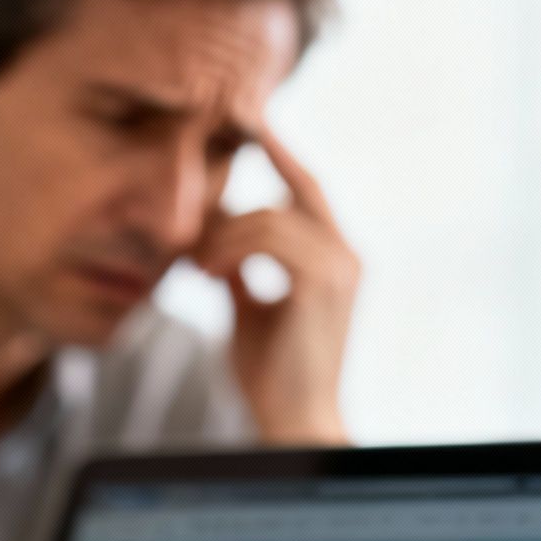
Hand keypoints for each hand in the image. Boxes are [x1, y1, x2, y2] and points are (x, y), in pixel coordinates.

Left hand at [191, 132, 360, 444]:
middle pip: (300, 184)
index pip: (307, 189)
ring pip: (270, 215)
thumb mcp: (247, 309)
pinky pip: (269, 237)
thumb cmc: (271, 375)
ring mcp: (341, 267)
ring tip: (194, 267)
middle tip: (212, 148)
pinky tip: (205, 274)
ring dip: (222, 234)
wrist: (291, 421)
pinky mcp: (323, 283)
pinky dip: (228, 249)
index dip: (280, 152)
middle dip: (261, 155)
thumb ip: (238, 269)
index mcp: (334, 257)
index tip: (249, 119)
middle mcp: (347, 255)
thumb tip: (213, 236)